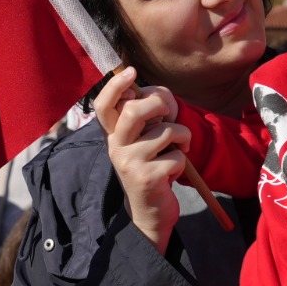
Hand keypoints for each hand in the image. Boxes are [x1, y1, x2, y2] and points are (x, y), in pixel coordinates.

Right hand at [94, 68, 186, 252]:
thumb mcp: (142, 143)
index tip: (131, 71)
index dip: (114, 85)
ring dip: (183, 138)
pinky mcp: (147, 177)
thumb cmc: (151, 169)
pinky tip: (172, 174)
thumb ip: (144, 120)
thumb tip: (157, 94)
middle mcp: (116, 147)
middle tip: (170, 116)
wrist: (150, 214)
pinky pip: (177, 156)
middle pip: (136, 109)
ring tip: (178, 151)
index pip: (104, 105)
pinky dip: (182, 163)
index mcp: (113, 135)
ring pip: (166, 131)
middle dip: (163, 105)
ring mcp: (129, 162)